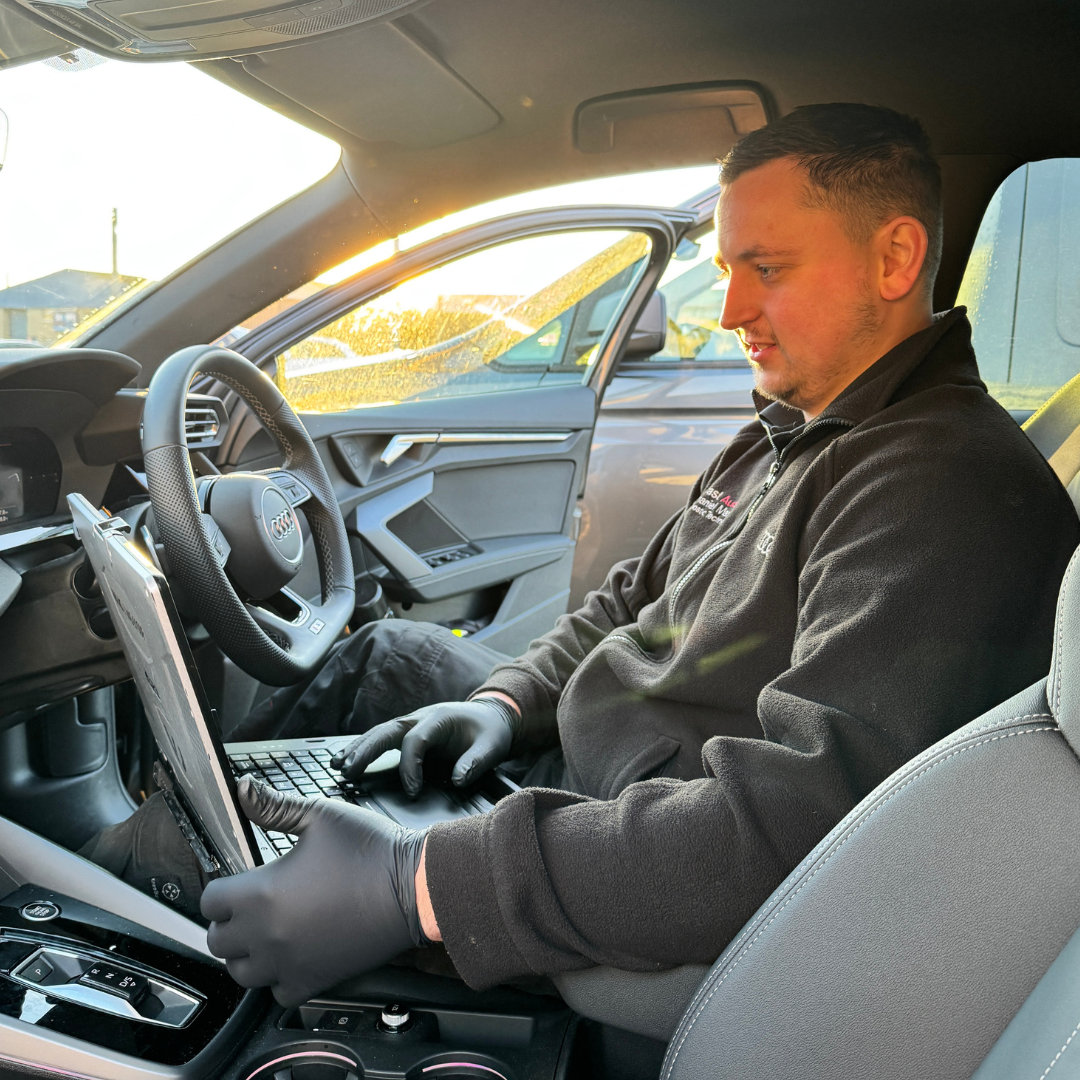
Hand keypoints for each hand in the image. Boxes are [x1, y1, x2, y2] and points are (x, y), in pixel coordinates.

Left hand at [201, 776, 425, 1006]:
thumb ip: (274, 806)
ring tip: (266, 931)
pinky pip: (276, 993)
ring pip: (240, 972)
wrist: (412, 886)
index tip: (237, 881)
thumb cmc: (369, 849)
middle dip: (229, 921)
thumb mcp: (319, 815)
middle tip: (251, 904)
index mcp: (262, 893)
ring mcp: (289, 962)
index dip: (221, 887)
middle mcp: (267, 934)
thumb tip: (243, 789)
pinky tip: (291, 954)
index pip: (210, 901)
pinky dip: (277, 978)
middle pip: (217, 941)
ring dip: (246, 953)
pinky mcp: (313, 981)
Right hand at [333, 696, 519, 795]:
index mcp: (439, 718)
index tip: (412, 792)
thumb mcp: (492, 746)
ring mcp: (412, 722)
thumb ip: (476, 762)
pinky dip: (364, 747)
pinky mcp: (409, 731)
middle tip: (348, 771)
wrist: (492, 715)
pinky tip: (348, 760)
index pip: (415, 739)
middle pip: (387, 731)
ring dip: (358, 748)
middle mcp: (421, 717)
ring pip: (379, 732)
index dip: (410, 766)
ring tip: (338, 765)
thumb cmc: (491, 731)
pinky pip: (383, 738)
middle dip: (366, 750)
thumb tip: (458, 780)